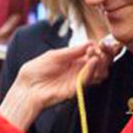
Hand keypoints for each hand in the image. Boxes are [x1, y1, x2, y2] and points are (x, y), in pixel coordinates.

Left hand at [0, 41, 117, 127]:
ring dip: (102, 62)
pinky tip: (93, 61)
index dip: (98, 48)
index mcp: (73, 60)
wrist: (27, 87)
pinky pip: (88, 79)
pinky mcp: (76, 89)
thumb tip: (90, 43)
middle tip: (103, 48)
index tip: (98, 43)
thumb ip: (73, 51)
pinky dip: (93, 69)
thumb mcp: (55, 55)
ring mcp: (78, 79)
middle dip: (105, 55)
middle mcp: (78, 70)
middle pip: (100, 63)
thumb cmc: (36, 70)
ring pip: (99, 72)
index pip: (92, 53)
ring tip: (96, 55)